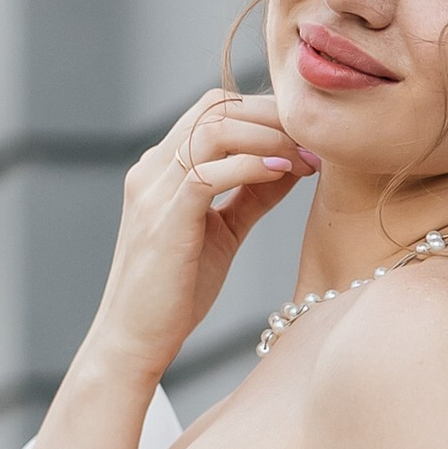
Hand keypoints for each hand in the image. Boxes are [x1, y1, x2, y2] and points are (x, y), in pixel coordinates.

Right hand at [84, 92, 313, 383]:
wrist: (133, 340)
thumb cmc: (175, 292)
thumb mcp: (222, 232)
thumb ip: (251, 195)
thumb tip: (294, 163)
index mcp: (160, 168)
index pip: (212, 108)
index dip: (263, 112)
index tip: (306, 138)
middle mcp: (151, 170)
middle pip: (215, 108)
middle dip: (272, 117)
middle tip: (314, 142)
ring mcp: (153, 192)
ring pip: (213, 130)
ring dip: (268, 137)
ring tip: (303, 158)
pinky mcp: (164, 219)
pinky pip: (209, 172)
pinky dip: (251, 165)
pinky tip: (283, 174)